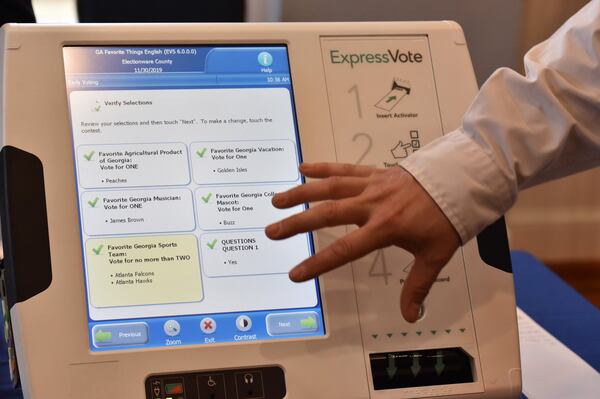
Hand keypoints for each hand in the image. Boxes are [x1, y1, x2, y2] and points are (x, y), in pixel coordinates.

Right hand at [265, 162, 460, 321]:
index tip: (295, 273)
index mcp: (384, 227)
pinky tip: (304, 168)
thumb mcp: (434, 255)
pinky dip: (324, 168)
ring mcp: (371, 185)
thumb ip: (417, 286)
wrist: (459, 182)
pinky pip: (344, 168)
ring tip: (278, 199)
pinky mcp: (375, 172)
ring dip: (302, 193)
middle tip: (272, 231)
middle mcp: (372, 204)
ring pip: (330, 188)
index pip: (344, 249)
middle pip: (327, 214)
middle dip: (297, 224)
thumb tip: (411, 316)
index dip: (318, 263)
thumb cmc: (446, 218)